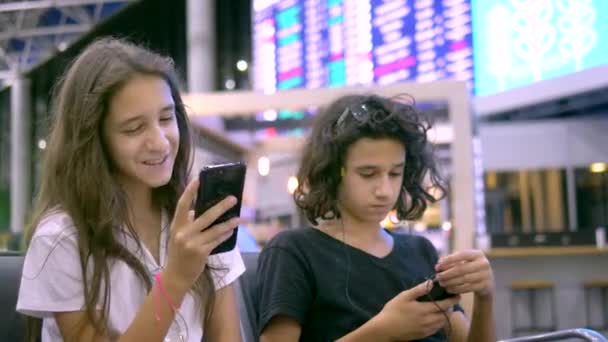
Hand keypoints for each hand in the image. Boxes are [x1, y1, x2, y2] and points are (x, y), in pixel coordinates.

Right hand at [163, 178, 239, 294]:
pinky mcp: (201, 253)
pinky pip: (217, 240)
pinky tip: (232, 230)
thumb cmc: (178, 254)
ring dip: (229, 222)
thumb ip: (187, 223)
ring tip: (239, 217)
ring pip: (215, 229)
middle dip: (221, 206)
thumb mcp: (178, 236)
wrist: (175, 276)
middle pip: (205, 215)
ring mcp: (192, 244)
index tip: (198, 179)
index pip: (182, 205)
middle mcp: (183, 233)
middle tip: (233, 198)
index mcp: (176, 226)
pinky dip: (226, 235)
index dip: (190, 191)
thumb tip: (198, 210)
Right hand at [374, 280, 460, 340]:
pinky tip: (435, 318)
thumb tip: (431, 283)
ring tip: (444, 309)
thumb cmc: (393, 310)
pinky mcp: (423, 335)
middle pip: (447, 315)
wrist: (385, 329)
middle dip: (451, 308)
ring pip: (442, 323)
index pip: (445, 305)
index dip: (453, 300)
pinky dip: (439, 323)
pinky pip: (436, 329)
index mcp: (425, 309)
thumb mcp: (404, 296)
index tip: (457, 295)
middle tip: (449, 301)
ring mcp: (427, 329)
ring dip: (446, 316)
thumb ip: (419, 290)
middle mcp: (429, 321)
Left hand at [435, 250, 494, 297]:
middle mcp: (484, 263)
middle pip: (462, 268)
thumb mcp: (464, 261)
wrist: (486, 282)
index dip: (449, 260)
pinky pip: (468, 288)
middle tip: (438, 276)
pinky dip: (456, 289)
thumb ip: (452, 260)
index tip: (437, 265)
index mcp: (478, 254)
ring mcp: (486, 275)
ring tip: (441, 283)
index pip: (462, 254)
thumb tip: (439, 264)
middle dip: (447, 273)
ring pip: (464, 279)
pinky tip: (448, 289)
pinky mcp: (486, 286)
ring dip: (450, 282)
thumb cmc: (470, 268)